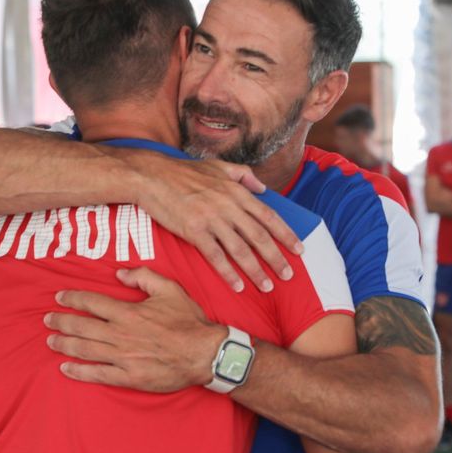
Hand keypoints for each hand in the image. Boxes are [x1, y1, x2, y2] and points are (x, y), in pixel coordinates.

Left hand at [44, 267, 227, 391]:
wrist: (204, 353)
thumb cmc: (188, 321)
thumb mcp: (170, 289)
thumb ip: (144, 276)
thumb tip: (120, 273)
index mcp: (128, 312)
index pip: (92, 303)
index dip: (72, 299)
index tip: (59, 298)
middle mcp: (120, 334)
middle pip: (82, 327)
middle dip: (61, 322)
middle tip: (47, 320)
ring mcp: (123, 357)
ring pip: (85, 350)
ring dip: (64, 344)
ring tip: (50, 341)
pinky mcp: (128, 377)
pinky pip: (98, 374)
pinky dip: (79, 371)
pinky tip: (66, 368)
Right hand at [122, 150, 301, 292]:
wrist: (152, 176)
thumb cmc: (184, 172)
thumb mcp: (218, 166)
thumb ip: (243, 175)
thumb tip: (263, 188)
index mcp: (237, 191)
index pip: (269, 216)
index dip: (286, 234)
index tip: (299, 249)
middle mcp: (228, 206)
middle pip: (259, 236)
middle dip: (276, 258)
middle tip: (288, 275)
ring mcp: (211, 219)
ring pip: (240, 250)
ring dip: (255, 271)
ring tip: (267, 286)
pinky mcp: (194, 231)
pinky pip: (215, 257)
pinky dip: (228, 273)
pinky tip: (237, 286)